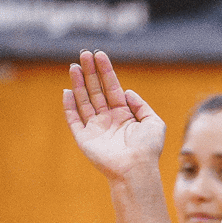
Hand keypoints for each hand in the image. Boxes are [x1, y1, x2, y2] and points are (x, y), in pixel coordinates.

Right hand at [62, 50, 165, 179]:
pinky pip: (74, 119)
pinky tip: (67, 91)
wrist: (136, 168)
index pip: (112, 87)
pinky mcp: (84, 138)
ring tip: (74, 66)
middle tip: (84, 53)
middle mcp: (108, 118)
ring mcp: (95, 127)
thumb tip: (127, 91)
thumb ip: (141, 105)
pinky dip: (69, 106)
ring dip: (79, 83)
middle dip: (90, 72)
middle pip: (96, 90)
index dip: (106, 71)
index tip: (99, 55)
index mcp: (124, 114)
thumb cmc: (148, 148)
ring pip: (84, 100)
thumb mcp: (154, 122)